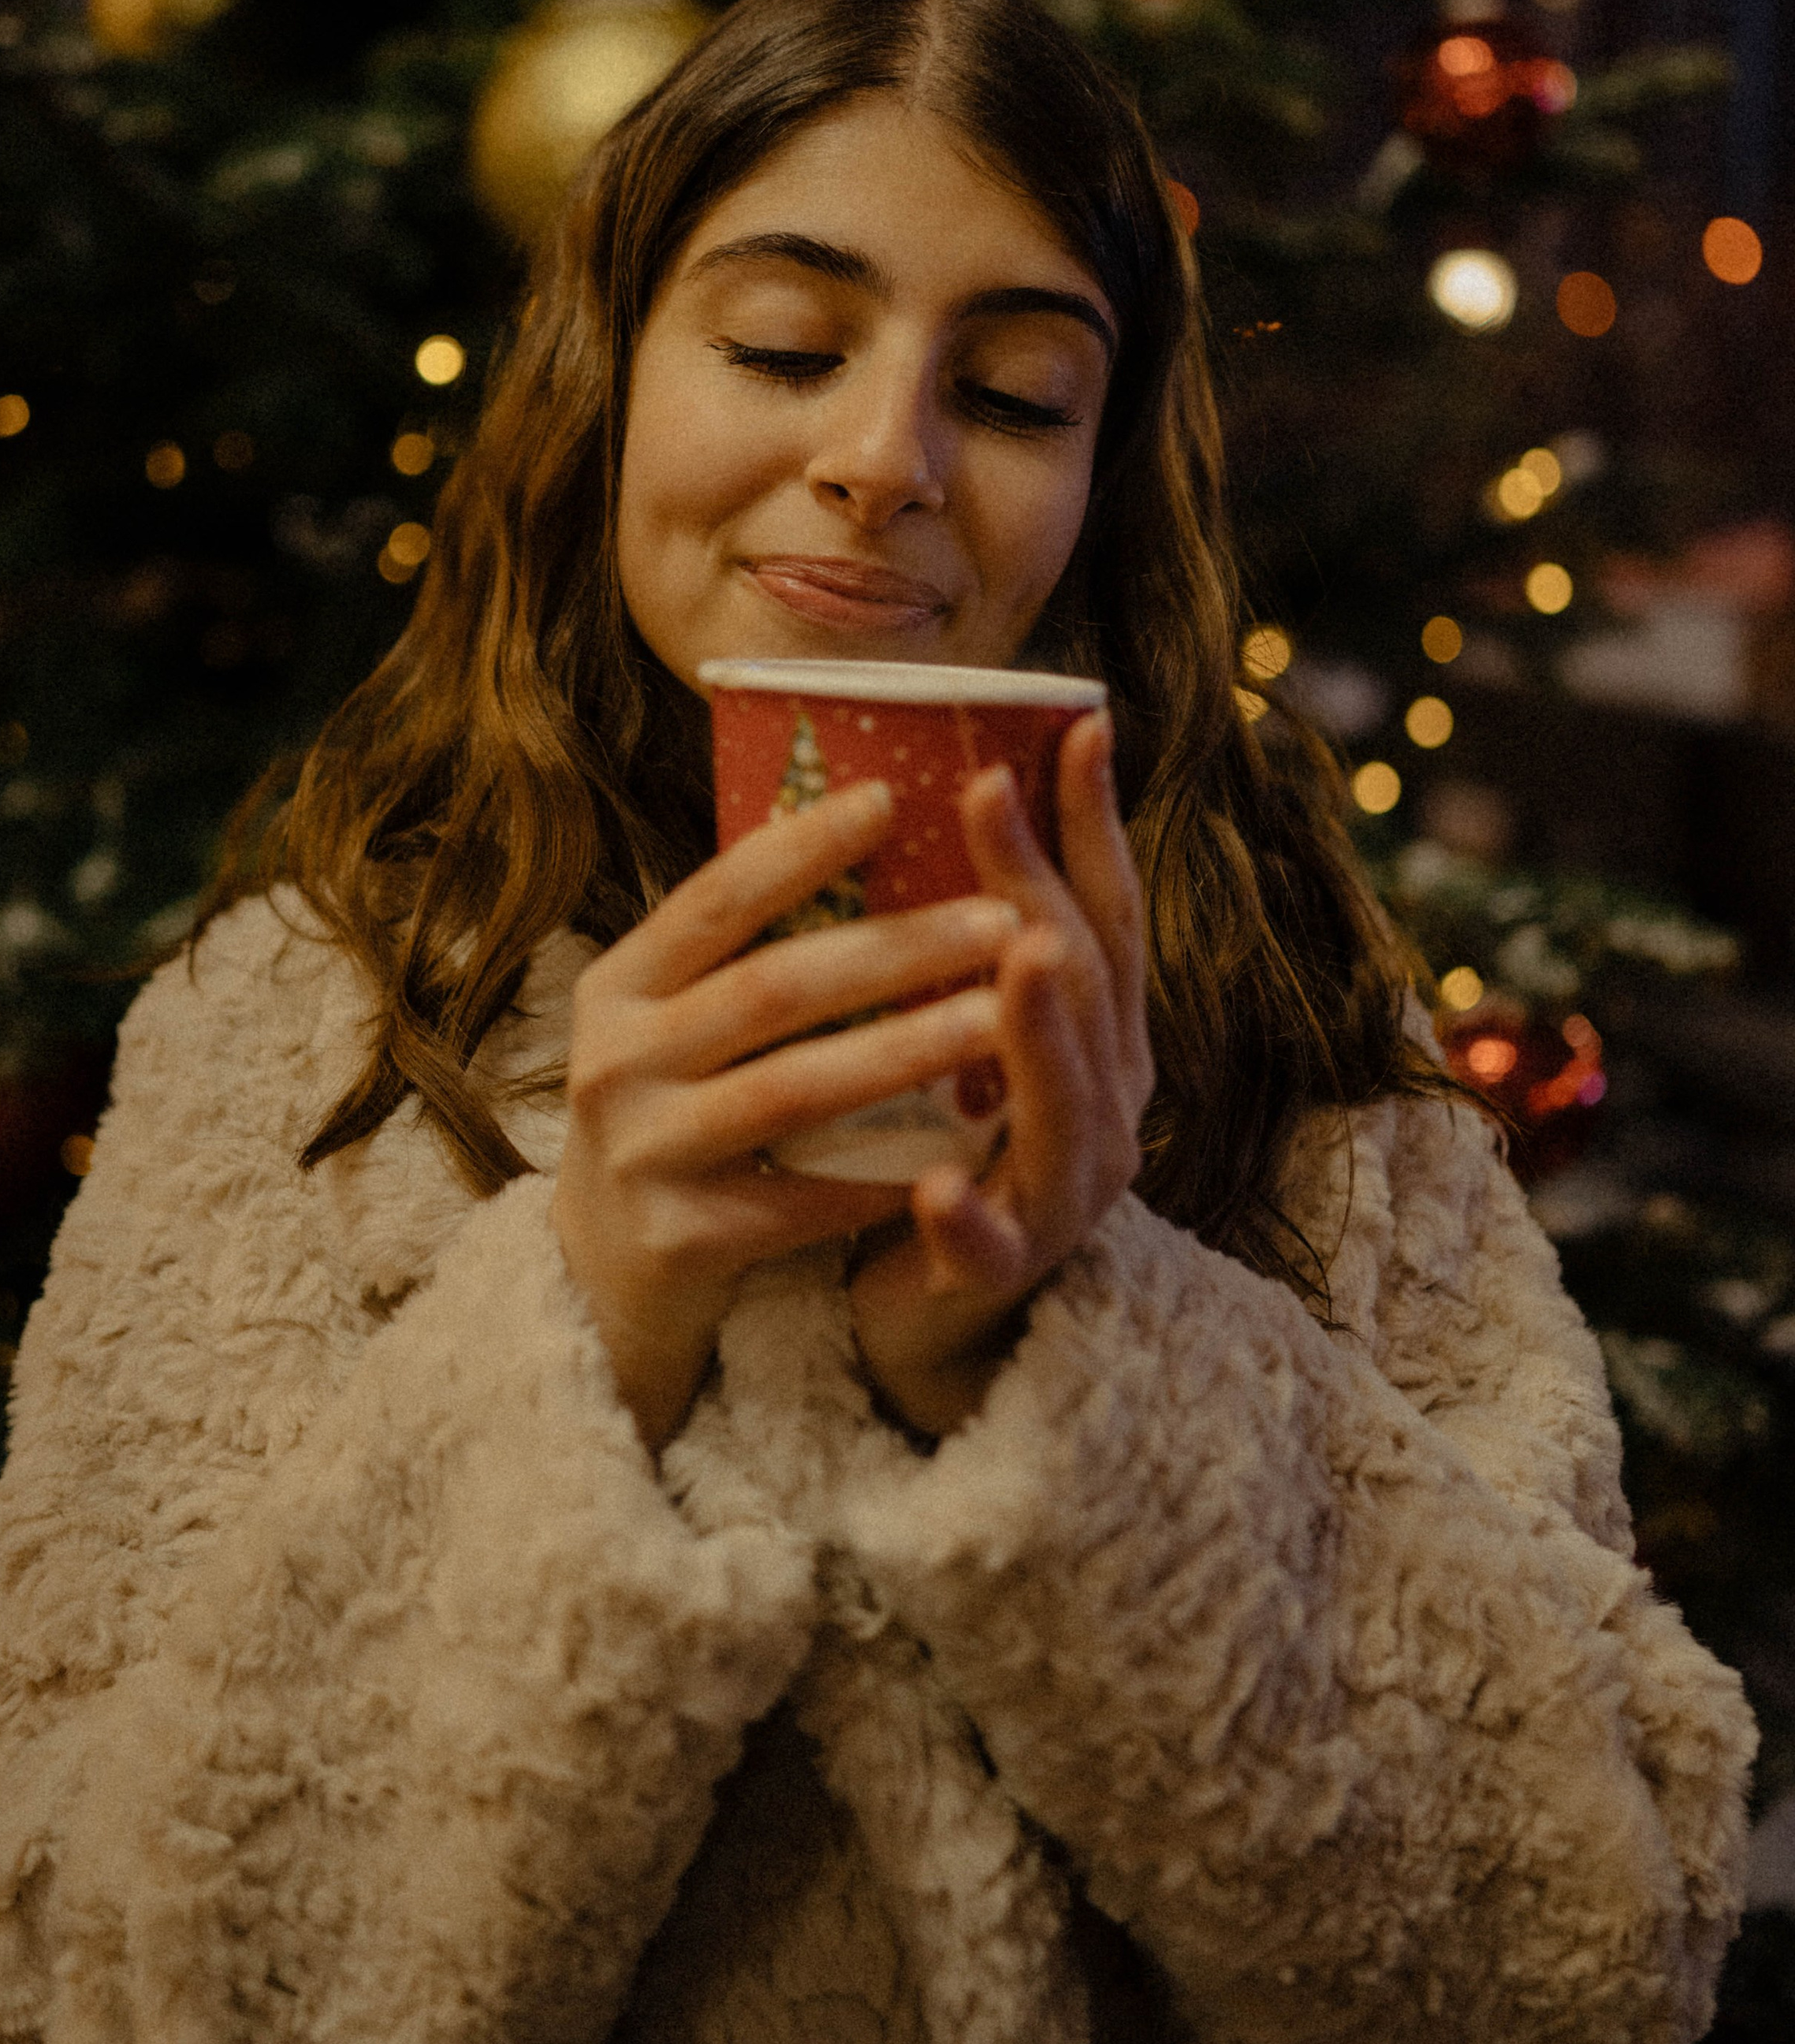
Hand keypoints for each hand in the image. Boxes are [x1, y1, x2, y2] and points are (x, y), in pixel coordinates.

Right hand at [553, 778, 1020, 1453]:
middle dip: (895, 948)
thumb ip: (740, 955)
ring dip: (906, 1050)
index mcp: (618, 987)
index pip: (714, 898)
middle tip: (1001, 918)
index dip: (801, 846)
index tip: (891, 797)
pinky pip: (803, 1199)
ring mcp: (641, 1151)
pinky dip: (883, 1172)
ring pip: (794, 1089)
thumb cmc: (672, 1116)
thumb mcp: (672, 1023)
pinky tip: (962, 1148)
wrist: (599, 1273)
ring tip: (997, 1017)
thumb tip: (872, 833)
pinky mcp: (676, 1237)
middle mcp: (614, 1061)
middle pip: (772, 988)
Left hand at [846, 710, 1153, 1441]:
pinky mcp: (1001, 1274)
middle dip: (1041, 886)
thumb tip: (953, 794)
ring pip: (1063, 1103)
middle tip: (994, 791)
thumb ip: (981, 950)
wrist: (935, 1319)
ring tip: (1022, 957)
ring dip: (1040, 1029)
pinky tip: (934, 1183)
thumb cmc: (954, 1150)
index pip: (1108, 916)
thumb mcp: (977, 1040)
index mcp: (1102, 1045)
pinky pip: (989, 1243)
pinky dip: (967, 1213)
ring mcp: (1063, 1196)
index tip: (1076, 724)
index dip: (1094, 824)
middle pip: (1082, 985)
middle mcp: (1106, 1109)